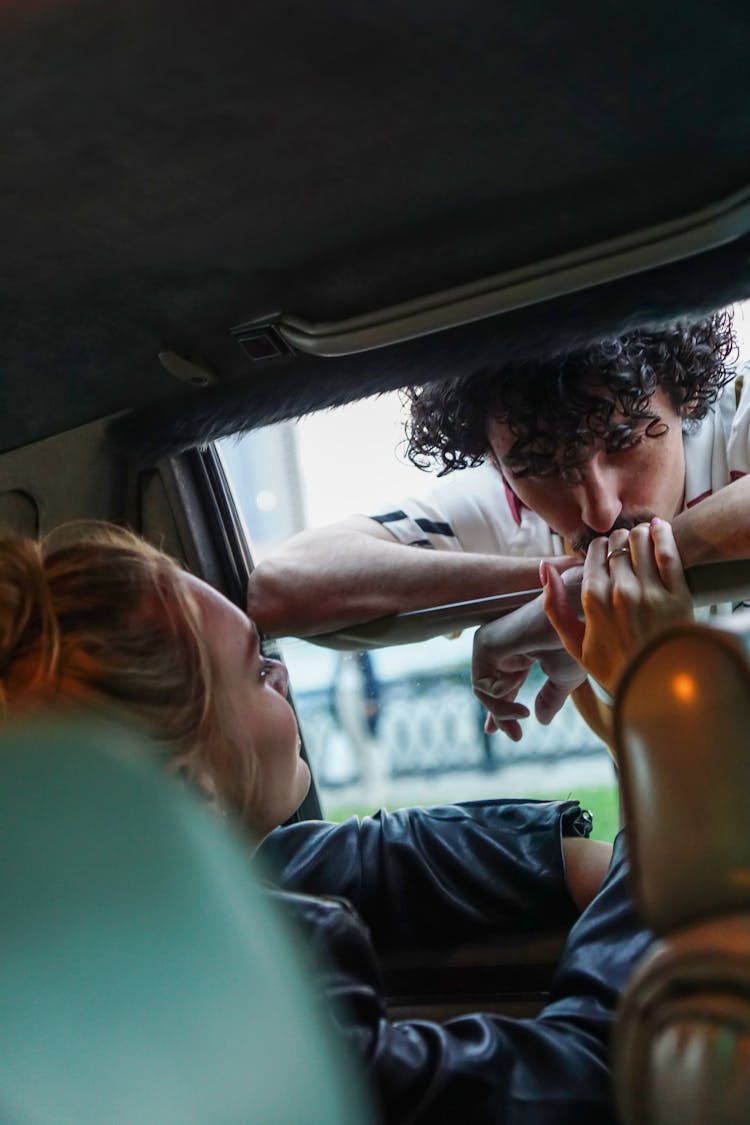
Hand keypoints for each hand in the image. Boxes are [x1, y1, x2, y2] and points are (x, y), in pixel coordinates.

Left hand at [472, 580, 586, 740]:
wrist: (577, 620)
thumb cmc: (574, 642)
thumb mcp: (563, 679)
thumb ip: (549, 699)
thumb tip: (542, 721)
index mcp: (521, 653)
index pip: (505, 684)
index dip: (505, 710)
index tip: (512, 733)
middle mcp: (503, 647)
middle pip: (491, 690)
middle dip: (500, 715)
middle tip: (516, 736)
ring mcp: (491, 643)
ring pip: (484, 691)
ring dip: (502, 711)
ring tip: (522, 716)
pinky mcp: (484, 644)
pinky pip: (481, 685)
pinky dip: (499, 696)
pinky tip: (517, 691)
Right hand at [542, 518, 692, 695]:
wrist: (657, 686)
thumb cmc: (613, 666)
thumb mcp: (573, 644)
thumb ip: (554, 606)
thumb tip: (544, 568)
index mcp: (593, 601)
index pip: (594, 555)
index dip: (598, 548)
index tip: (603, 549)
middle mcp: (620, 592)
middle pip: (617, 545)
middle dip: (618, 540)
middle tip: (623, 542)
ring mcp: (650, 592)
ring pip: (640, 543)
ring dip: (638, 534)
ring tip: (639, 536)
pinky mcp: (677, 594)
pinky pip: (668, 553)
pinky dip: (663, 534)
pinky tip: (659, 528)